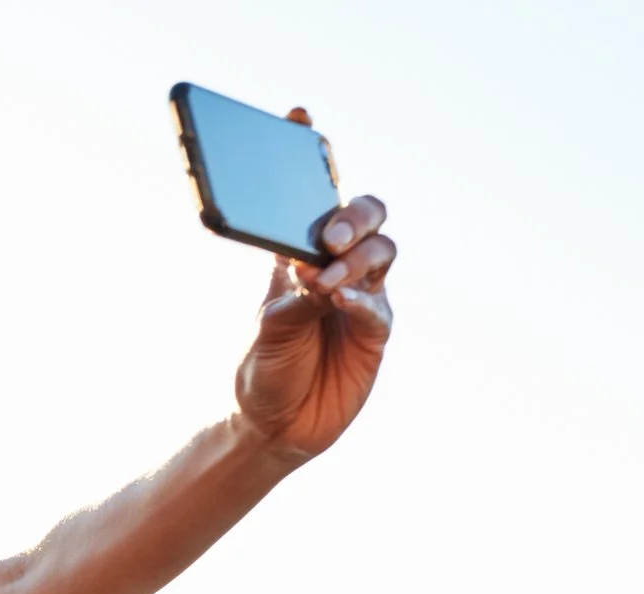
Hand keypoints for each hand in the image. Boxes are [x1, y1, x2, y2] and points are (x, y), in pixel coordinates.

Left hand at [232, 109, 395, 463]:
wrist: (275, 427)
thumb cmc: (263, 372)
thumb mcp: (264, 333)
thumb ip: (289, 302)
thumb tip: (313, 274)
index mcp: (297, 257)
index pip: (310, 198)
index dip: (311, 155)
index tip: (299, 116)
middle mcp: (334, 268)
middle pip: (363, 216)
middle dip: (351, 216)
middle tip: (326, 237)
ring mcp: (361, 297)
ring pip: (381, 252)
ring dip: (357, 258)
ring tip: (327, 282)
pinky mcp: (374, 331)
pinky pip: (377, 305)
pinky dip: (361, 298)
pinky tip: (340, 300)